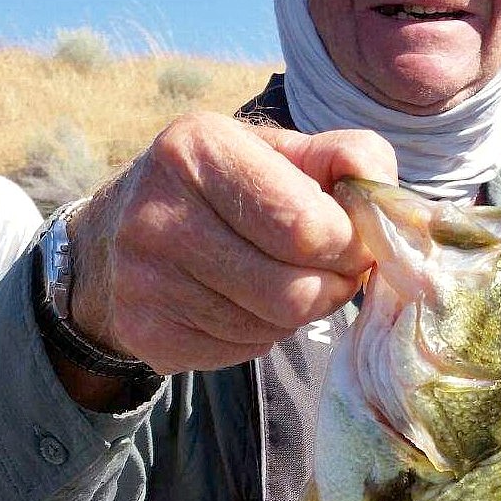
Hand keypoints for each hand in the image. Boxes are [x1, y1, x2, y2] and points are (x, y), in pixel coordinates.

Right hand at [65, 117, 395, 379]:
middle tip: (334, 273)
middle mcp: (159, 214)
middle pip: (293, 291)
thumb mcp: (278, 151)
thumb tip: (385, 190)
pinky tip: (243, 303)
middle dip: (332, 288)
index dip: (350, 246)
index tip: (354, 243)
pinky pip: (240, 352)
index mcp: (197, 148)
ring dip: (297, 312)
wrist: (115, 234)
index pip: (306, 227)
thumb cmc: (221, 187)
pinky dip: (260, 334)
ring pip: (271, 328)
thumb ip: (346, 156)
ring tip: (281, 280)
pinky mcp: (145, 332)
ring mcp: (145, 280)